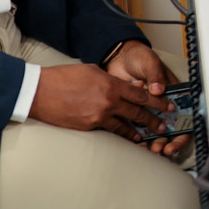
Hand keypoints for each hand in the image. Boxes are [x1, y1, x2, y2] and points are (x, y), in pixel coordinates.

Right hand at [29, 63, 171, 141]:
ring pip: (125, 125)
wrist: (40, 91)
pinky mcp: (88, 127)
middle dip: (153, 119)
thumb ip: (108, 79)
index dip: (157, 101)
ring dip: (138, 131)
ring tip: (148, 135)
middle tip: (164, 124)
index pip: (140, 95)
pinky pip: (109, 131)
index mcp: (111, 84)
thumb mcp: (91, 71)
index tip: (167, 105)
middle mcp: (108, 101)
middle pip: (137, 112)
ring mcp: (99, 116)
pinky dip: (120, 135)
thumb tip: (117, 85)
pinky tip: (127, 138)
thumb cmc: (63, 77)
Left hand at [105, 42, 186, 156]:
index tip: (175, 140)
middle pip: (168, 127)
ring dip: (152, 142)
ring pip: (152, 130)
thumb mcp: (150, 63)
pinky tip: (135, 143)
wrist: (118, 57)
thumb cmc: (140, 57)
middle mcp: (161, 103)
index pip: (182, 115)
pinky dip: (136, 136)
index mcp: (171, 92)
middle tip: (160, 148)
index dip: (181, 130)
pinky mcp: (131, 109)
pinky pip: (135, 126)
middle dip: (166, 141)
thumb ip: (156, 76)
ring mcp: (146, 108)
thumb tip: (159, 90)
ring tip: (149, 149)